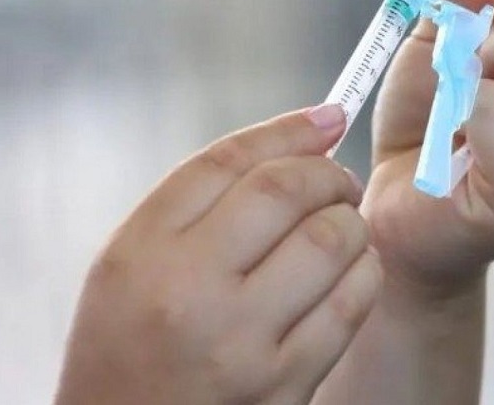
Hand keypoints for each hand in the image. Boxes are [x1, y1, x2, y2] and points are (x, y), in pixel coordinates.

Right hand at [55, 106, 381, 404]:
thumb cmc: (129, 344)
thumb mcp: (133, 262)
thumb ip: (202, 201)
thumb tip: (302, 138)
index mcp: (142, 251)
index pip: (227, 163)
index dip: (287, 129)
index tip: (329, 116)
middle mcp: (188, 292)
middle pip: (284, 192)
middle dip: (329, 173)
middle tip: (338, 179)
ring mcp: (241, 343)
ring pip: (330, 241)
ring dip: (351, 221)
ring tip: (342, 225)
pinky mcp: (285, 385)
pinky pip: (351, 304)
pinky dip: (364, 271)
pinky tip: (351, 270)